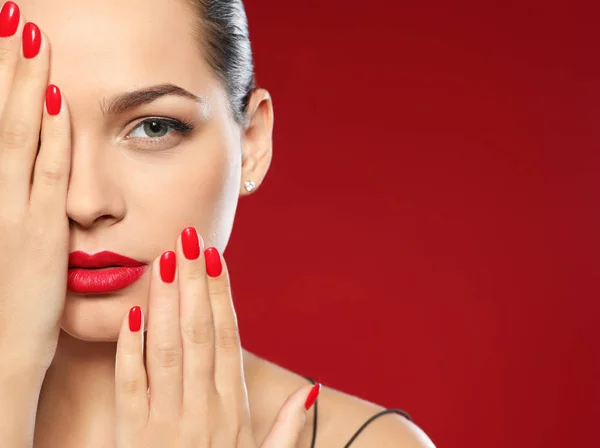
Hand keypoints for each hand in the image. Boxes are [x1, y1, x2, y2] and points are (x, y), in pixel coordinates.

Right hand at [0, 2, 70, 369]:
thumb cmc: (1, 309)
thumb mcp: (5, 247)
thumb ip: (14, 202)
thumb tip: (25, 165)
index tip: (3, 38)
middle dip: (2, 63)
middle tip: (12, 14)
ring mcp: (9, 213)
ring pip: (15, 134)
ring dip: (22, 83)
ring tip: (29, 36)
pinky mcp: (39, 234)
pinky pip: (45, 174)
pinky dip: (49, 136)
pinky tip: (55, 99)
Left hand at [115, 227, 320, 446]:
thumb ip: (289, 429)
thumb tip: (310, 388)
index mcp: (234, 411)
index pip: (228, 339)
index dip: (222, 296)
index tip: (217, 259)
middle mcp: (203, 410)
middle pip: (199, 334)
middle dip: (194, 283)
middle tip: (190, 239)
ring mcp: (166, 422)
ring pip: (167, 351)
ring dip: (165, 303)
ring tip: (164, 260)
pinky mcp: (133, 436)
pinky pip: (129, 387)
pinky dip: (129, 351)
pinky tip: (132, 315)